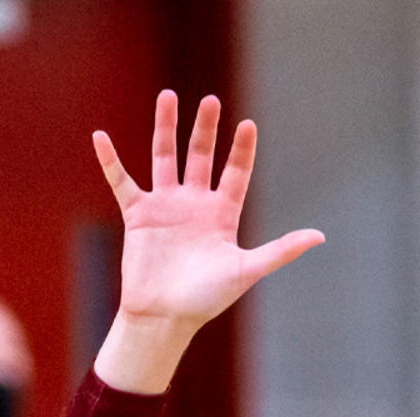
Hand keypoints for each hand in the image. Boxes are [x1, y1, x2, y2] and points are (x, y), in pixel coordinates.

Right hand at [90, 91, 322, 390]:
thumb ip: (281, 250)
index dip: (242, 150)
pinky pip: (122, 181)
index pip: (236, 173)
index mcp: (222, 215)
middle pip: (201, 156)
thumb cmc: (207, 299)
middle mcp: (194, 204)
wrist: (165, 317)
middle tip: (211, 100)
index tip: (248, 124)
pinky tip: (100, 137)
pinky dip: (111, 161)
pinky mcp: (138, 215)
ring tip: (168, 96)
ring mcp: (165, 206)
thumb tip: (320, 237)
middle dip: (205, 128)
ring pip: (165, 157)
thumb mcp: (247, 270)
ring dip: (165, 127)